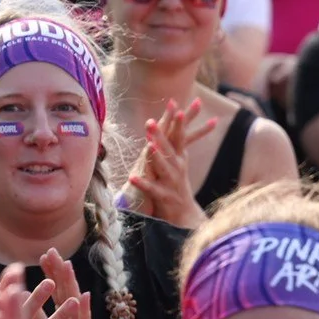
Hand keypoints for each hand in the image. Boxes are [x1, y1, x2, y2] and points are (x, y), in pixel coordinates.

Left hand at [122, 98, 216, 227]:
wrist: (186, 214)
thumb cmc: (177, 185)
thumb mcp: (178, 163)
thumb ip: (173, 145)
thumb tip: (171, 122)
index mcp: (180, 159)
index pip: (179, 136)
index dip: (177, 120)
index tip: (175, 104)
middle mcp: (178, 168)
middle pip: (169, 149)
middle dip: (161, 135)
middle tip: (152, 122)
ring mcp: (172, 183)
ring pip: (164, 167)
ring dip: (157, 157)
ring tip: (149, 146)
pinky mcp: (164, 197)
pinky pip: (152, 189)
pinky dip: (143, 183)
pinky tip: (133, 177)